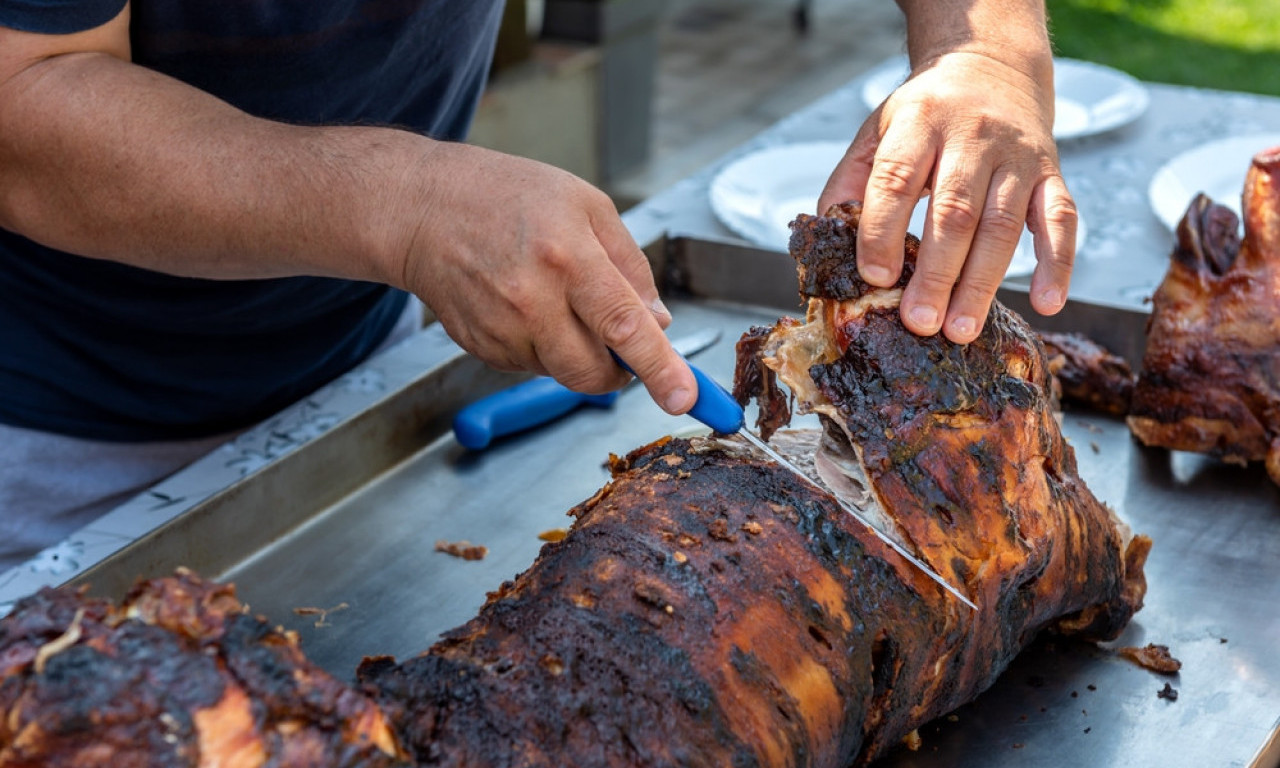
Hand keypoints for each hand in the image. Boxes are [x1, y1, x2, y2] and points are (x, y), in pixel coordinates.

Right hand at [392, 142, 697, 414]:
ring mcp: (502, 330)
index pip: (624, 326)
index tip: (685, 398)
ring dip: (576, 352)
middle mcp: (532, 300)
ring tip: (554, 298)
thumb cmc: (507, 196)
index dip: (660, 367)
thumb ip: (631, 266)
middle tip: (617, 338)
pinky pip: (532, 367)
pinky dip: (543, 347)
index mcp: (568, 256)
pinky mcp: (482, 349)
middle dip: (618, 370)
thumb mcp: (585, 205)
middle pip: (594, 371)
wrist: (423, 211)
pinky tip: (524, 305)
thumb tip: (659, 322)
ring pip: (563, 372)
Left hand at [818, 50, 1077, 342]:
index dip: (883, 229)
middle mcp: (973, 136)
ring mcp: (1017, 156)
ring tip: (960, 330)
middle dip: (935, 273)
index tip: (873, 277)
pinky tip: (1047, 302)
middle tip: (919, 323)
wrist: (991, 66)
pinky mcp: (1050, 172)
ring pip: (1002, 224)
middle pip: (954, 211)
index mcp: (919, 123)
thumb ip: (851, 181)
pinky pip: (1062, 219)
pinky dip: (1057, 263)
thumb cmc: (925, 115)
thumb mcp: (877, 131)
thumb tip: (828, 241)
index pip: (897, 178)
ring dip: (981, 283)